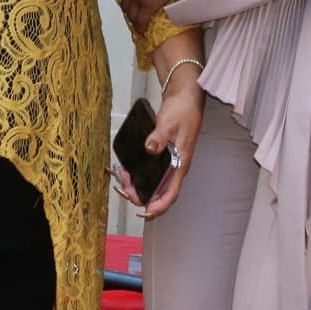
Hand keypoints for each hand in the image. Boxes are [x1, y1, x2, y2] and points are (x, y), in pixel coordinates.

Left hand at [113, 76, 202, 219]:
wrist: (187, 97)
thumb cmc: (183, 110)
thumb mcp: (169, 123)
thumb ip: (159, 137)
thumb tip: (150, 148)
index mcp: (181, 164)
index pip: (171, 193)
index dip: (159, 206)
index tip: (146, 212)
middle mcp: (177, 167)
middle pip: (161, 192)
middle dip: (142, 196)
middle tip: (125, 190)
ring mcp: (171, 162)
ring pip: (156, 183)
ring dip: (140, 186)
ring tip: (124, 180)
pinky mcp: (166, 155)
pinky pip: (153, 172)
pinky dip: (141, 175)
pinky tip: (129, 170)